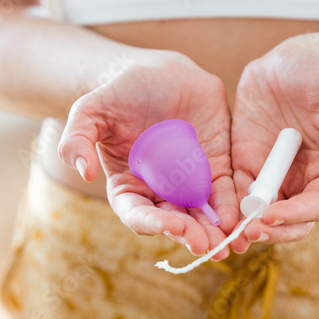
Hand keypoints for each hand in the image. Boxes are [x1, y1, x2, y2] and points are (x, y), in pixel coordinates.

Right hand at [58, 50, 237, 259]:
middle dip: (190, 235)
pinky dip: (233, 205)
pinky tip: (241, 217)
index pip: (138, 214)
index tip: (169, 225)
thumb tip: (83, 171)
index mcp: (129, 185)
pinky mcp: (216, 166)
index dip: (152, 223)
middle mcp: (160, 189)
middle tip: (206, 245)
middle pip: (175, 221)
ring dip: (215, 230)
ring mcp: (190, 180)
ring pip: (202, 213)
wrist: (161, 73)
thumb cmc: (123, 93)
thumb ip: (78, 139)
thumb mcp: (91, 111)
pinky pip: (225, 190)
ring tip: (227, 244)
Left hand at [230, 37, 318, 250]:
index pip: (317, 204)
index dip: (296, 214)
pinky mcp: (246, 162)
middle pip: (289, 219)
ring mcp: (272, 172)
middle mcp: (301, 178)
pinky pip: (236, 189)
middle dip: (271, 230)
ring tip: (231, 233)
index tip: (273, 215)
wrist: (291, 59)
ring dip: (247, 225)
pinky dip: (229, 205)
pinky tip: (218, 213)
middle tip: (249, 233)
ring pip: (261, 211)